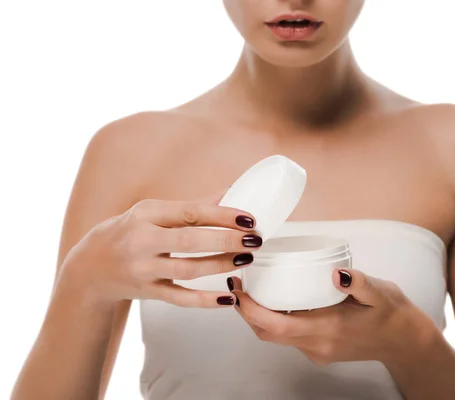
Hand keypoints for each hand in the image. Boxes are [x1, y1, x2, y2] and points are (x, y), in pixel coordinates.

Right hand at [58, 189, 262, 307]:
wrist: (92, 267)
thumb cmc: (131, 232)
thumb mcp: (153, 212)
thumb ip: (192, 206)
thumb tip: (232, 190)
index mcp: (146, 214)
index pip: (189, 212)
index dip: (222, 215)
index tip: (248, 219)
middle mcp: (142, 240)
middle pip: (190, 240)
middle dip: (225, 240)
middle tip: (254, 241)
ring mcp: (143, 269)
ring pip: (188, 270)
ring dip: (221, 265)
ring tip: (246, 260)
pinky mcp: (147, 292)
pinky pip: (179, 298)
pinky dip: (205, 301)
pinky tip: (228, 299)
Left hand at [230, 269, 416, 364]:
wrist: (404, 341)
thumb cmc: (391, 313)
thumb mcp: (380, 292)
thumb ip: (359, 282)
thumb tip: (336, 273)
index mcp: (328, 329)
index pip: (276, 326)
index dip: (250, 309)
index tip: (238, 288)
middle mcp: (318, 345)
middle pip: (267, 333)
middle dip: (245, 312)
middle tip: (238, 285)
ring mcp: (317, 351)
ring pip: (275, 338)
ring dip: (257, 317)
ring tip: (251, 289)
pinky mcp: (319, 350)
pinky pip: (288, 338)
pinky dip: (274, 320)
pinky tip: (276, 300)